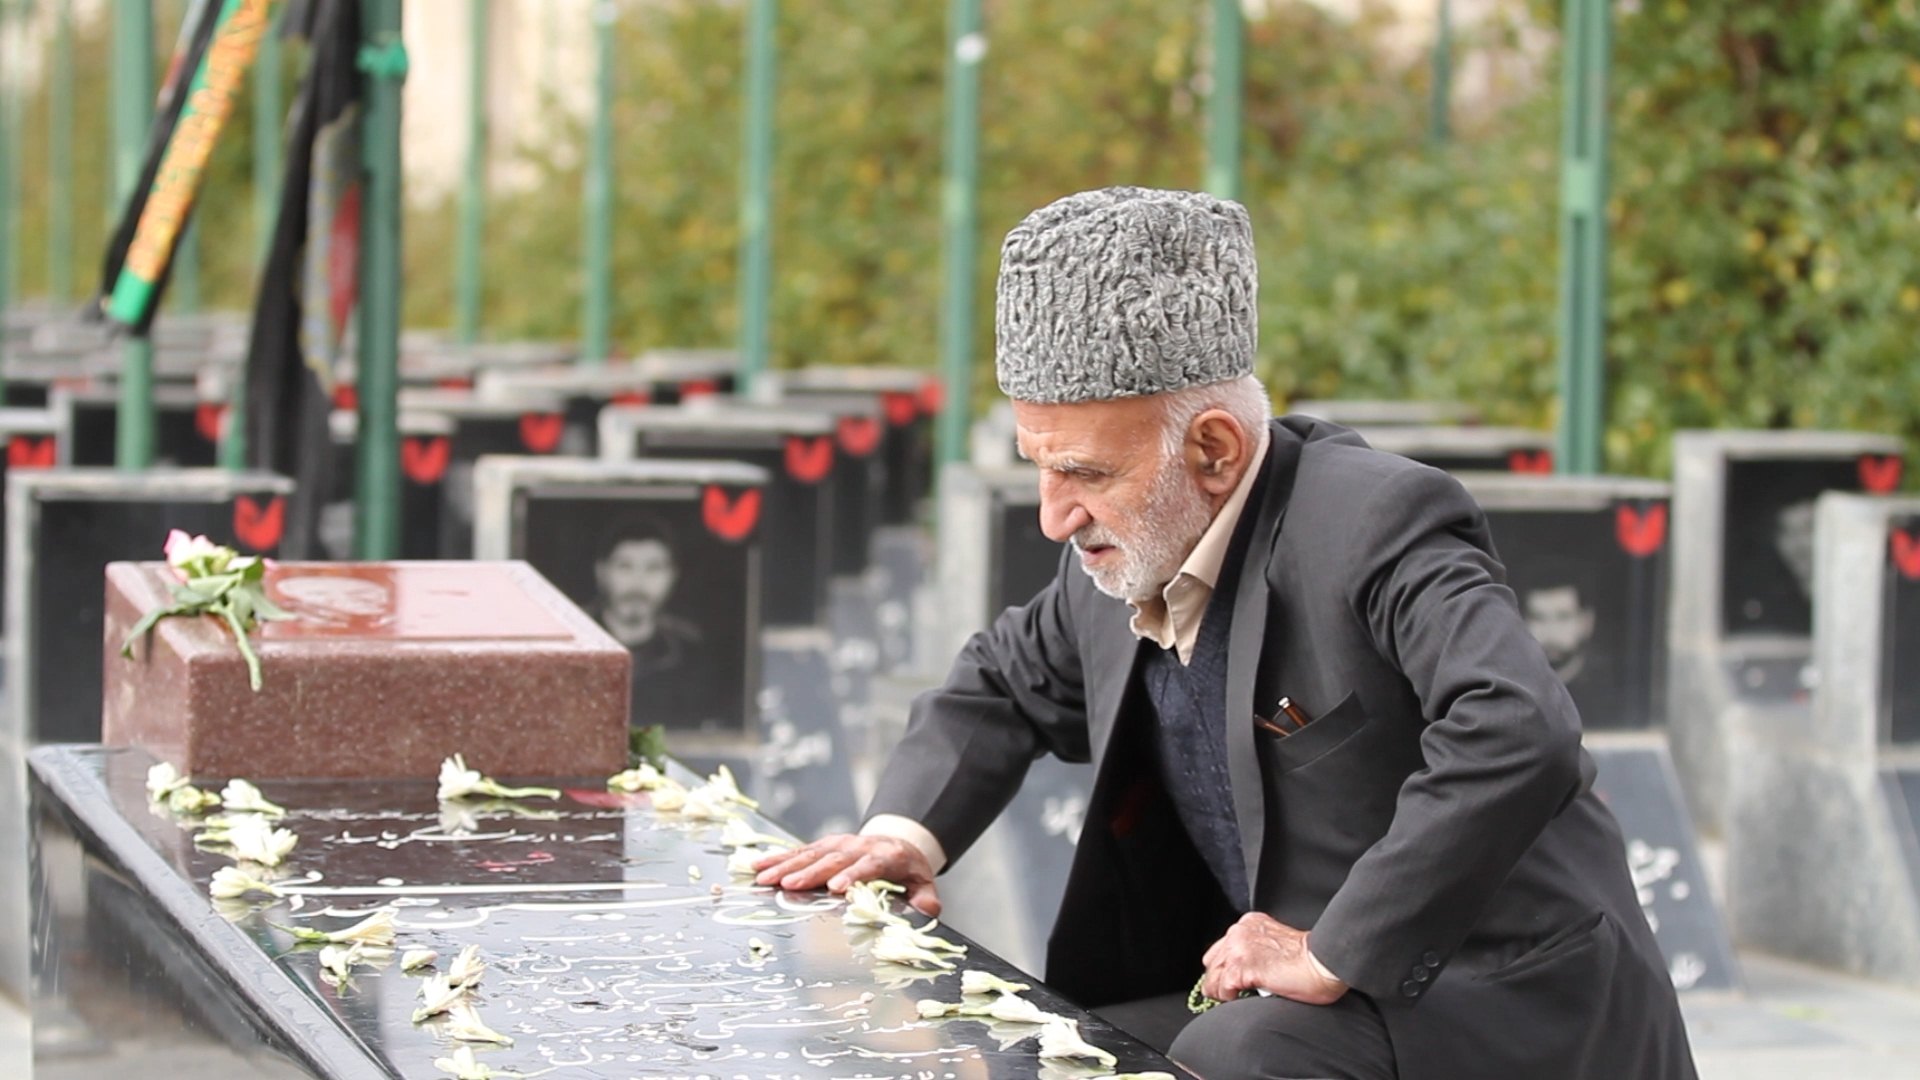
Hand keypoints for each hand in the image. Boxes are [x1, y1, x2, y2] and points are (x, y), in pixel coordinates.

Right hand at [752, 834, 940, 915]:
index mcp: (886, 857)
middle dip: (809, 872)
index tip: (836, 889)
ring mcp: (839, 843)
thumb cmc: (908, 871)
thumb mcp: (923, 884)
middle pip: (833, 859)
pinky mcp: (824, 844)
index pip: (868, 866)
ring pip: (811, 853)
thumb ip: (925, 899)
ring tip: (763, 878)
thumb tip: (927, 910)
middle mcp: (859, 846)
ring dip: (786, 865)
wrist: (898, 843)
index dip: (852, 875)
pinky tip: (757, 866)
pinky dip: (778, 858)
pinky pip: (799, 851)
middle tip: (788, 886)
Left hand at [1200, 913, 1347, 1005]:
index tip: (1231, 981)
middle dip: (1219, 980)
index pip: (1220, 949)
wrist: (1324, 963)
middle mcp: (1239, 932)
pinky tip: (1242, 998)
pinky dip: (1229, 998)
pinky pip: (1223, 989)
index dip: (1224, 968)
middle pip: (1212, 963)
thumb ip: (1257, 950)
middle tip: (1231, 994)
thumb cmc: (1310, 959)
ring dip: (1222, 992)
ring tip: (1236, 999)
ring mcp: (1238, 949)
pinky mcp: (1242, 967)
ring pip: (1213, 977)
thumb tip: (1245, 972)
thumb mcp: (1276, 944)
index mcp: (1249, 924)